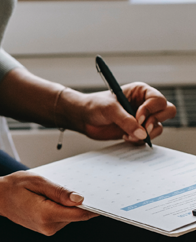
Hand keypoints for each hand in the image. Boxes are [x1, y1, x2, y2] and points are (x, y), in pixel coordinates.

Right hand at [0, 171, 97, 235]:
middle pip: (76, 215)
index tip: (104, 197)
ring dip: (69, 204)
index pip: (79, 214)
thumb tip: (79, 199)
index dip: (93, 206)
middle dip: (80, 202)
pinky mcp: (46, 228)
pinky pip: (62, 217)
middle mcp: (48, 226)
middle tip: (80, 183)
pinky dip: (62, 207)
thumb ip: (59, 191)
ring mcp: (47, 229)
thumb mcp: (37, 181)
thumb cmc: (13, 186)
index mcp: (46, 214)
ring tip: (55, 189)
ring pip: (70, 216)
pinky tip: (52, 196)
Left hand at [60, 82, 175, 142]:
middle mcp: (144, 104)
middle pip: (167, 112)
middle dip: (155, 122)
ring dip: (146, 134)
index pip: (158, 100)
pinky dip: (138, 140)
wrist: (83, 117)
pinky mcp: (136, 131)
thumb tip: (142, 134)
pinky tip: (124, 137)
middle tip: (142, 128)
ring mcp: (142, 118)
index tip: (137, 118)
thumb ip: (126, 121)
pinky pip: (147, 138)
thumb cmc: (94, 106)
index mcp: (141, 92)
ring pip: (158, 127)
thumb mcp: (110, 109)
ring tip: (127, 134)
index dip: (150, 110)